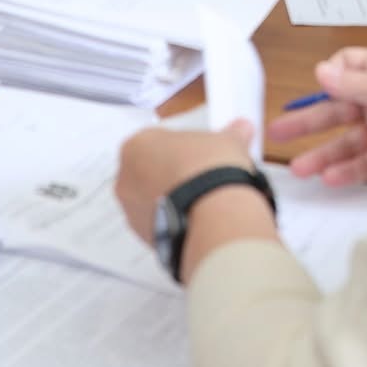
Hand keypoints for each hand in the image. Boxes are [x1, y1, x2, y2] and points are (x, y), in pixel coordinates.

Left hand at [114, 121, 256, 242]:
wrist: (213, 215)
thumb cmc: (208, 170)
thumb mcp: (227, 141)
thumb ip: (229, 135)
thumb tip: (240, 130)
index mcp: (137, 145)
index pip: (158, 141)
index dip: (183, 146)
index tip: (202, 152)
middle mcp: (126, 178)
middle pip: (150, 171)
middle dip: (173, 173)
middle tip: (203, 174)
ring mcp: (132, 211)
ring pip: (152, 200)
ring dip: (173, 199)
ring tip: (206, 200)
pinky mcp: (145, 236)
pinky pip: (160, 224)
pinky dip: (176, 221)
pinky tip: (200, 218)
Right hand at [269, 48, 366, 186]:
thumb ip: (360, 82)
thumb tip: (322, 70)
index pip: (351, 67)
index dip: (331, 76)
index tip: (315, 87)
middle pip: (341, 108)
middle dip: (310, 120)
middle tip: (278, 131)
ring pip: (349, 141)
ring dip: (324, 154)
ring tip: (300, 168)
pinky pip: (365, 164)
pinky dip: (347, 172)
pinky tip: (330, 178)